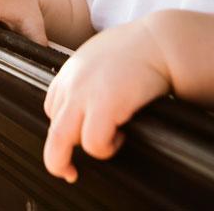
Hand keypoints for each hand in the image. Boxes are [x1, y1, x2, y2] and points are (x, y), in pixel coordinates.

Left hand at [42, 18, 170, 182]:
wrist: (162, 42)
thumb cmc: (142, 49)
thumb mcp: (104, 56)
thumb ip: (92, 77)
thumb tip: (96, 98)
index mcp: (71, 71)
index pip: (53, 108)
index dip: (66, 128)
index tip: (77, 140)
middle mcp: (71, 82)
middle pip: (51, 129)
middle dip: (58, 157)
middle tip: (69, 171)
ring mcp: (83, 93)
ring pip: (60, 141)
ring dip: (85, 150)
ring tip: (109, 143)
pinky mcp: (103, 104)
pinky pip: (93, 143)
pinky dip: (107, 147)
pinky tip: (123, 133)